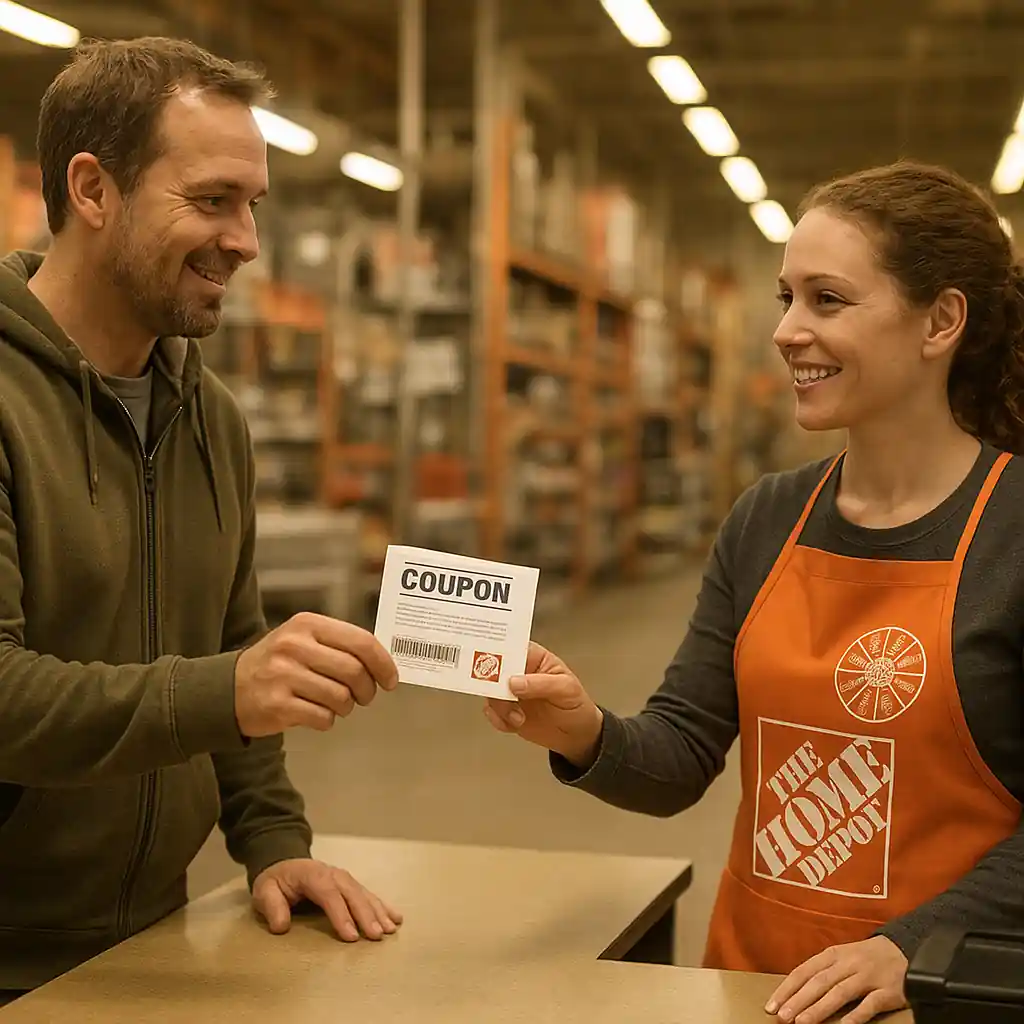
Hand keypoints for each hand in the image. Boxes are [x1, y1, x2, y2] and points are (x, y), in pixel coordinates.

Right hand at [235, 612, 398, 737]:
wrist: (228, 687)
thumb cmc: (277, 663)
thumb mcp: (303, 640)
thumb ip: (339, 646)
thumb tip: (381, 664)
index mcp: (307, 624)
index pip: (360, 641)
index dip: (382, 663)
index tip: (390, 680)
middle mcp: (294, 646)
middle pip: (354, 671)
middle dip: (367, 689)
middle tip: (364, 697)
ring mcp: (283, 675)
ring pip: (341, 697)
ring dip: (346, 707)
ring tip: (336, 705)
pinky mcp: (277, 705)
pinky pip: (322, 717)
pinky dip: (327, 720)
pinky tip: (315, 713)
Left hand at [252, 858, 402, 941]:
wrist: (284, 864)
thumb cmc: (276, 882)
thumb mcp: (265, 891)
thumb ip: (272, 906)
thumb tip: (281, 926)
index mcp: (312, 875)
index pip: (328, 894)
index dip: (341, 914)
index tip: (351, 936)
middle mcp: (333, 874)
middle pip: (351, 893)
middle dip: (365, 915)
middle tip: (376, 936)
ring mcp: (344, 878)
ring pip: (364, 894)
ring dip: (378, 911)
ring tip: (389, 929)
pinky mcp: (351, 885)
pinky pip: (369, 894)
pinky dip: (383, 905)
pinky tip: (396, 917)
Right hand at [483, 641, 603, 766]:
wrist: (576, 735)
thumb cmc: (576, 704)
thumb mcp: (567, 689)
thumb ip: (542, 683)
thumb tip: (515, 681)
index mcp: (533, 657)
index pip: (511, 646)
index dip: (498, 651)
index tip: (492, 662)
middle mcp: (518, 672)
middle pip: (493, 668)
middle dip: (493, 683)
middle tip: (503, 695)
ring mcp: (511, 692)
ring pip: (490, 692)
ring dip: (500, 707)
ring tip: (518, 717)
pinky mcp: (506, 710)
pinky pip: (491, 712)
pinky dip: (499, 720)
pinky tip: (514, 723)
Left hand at [765, 936, 908, 1023]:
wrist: (907, 949)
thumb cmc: (868, 956)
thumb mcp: (843, 956)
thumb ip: (823, 971)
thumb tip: (795, 991)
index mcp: (833, 954)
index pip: (804, 971)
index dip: (787, 988)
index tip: (772, 1004)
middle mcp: (848, 963)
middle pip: (818, 982)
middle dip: (798, 1000)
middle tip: (782, 1017)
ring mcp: (868, 976)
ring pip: (839, 992)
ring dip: (819, 1008)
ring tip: (802, 1022)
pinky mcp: (888, 991)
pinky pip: (870, 1004)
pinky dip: (856, 1015)